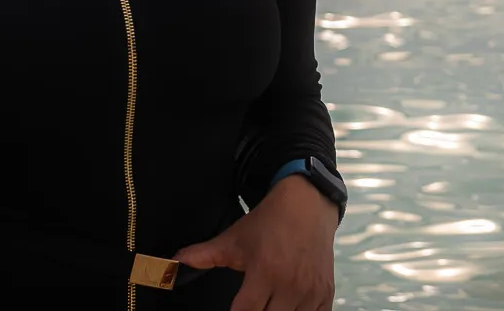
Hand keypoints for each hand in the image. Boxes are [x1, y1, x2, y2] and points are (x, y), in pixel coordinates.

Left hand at [173, 174, 337, 310]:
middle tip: (251, 305)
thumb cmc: (269, 221)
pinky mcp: (326, 292)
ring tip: (268, 305)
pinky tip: (288, 307)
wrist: (307, 204)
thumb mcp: (235, 238)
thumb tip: (177, 261)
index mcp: (265, 271)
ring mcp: (311, 290)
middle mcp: (290, 284)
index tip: (233, 310)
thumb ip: (205, 254)